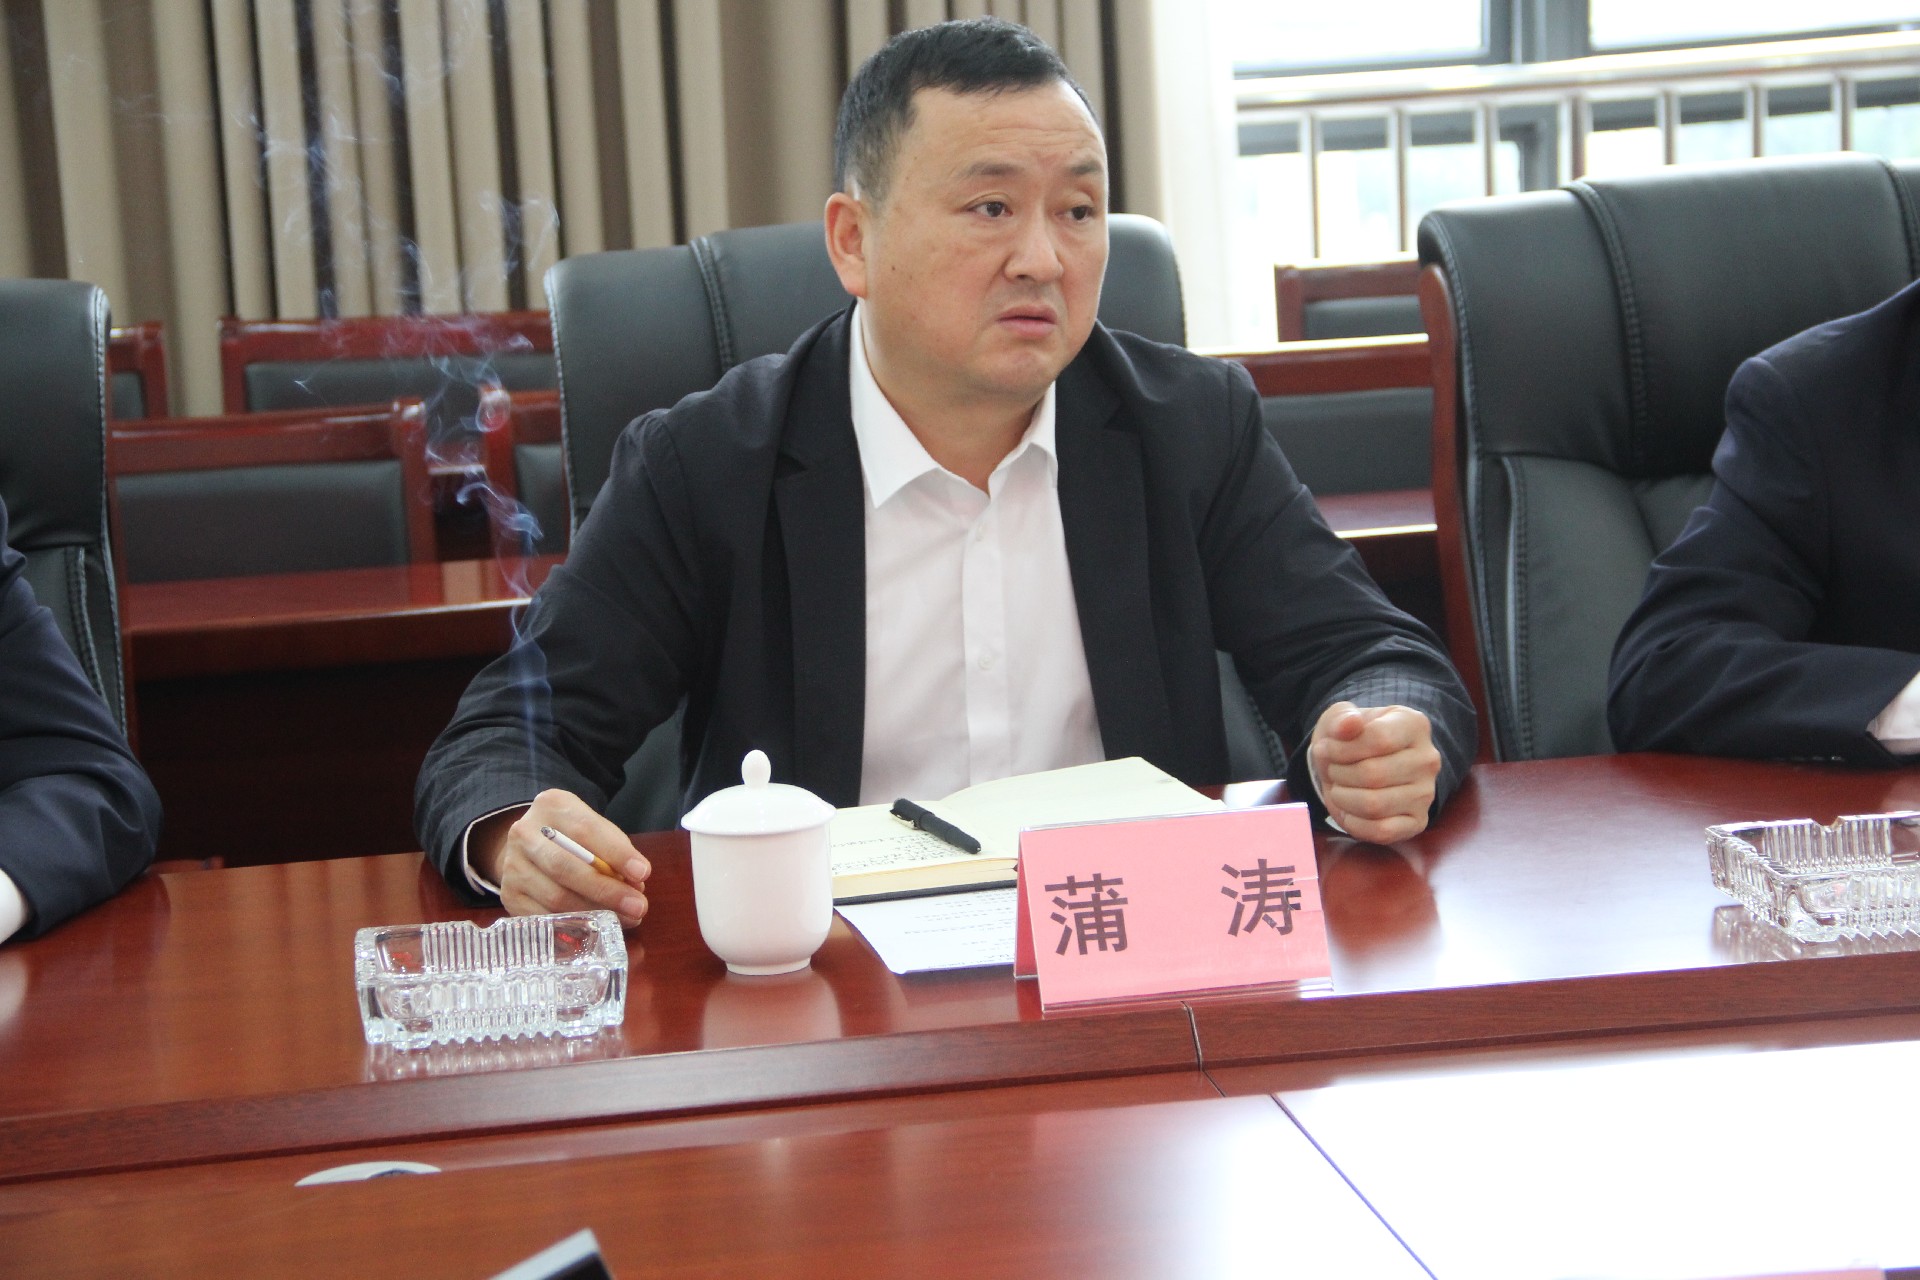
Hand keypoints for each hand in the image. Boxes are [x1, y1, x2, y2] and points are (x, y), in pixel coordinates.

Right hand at [472, 789, 651, 925]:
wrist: (529, 846)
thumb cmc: (573, 837)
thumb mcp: (594, 829)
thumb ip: (615, 850)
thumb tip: (635, 883)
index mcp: (551, 806)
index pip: (586, 830)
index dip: (616, 853)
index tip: (643, 873)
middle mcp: (525, 833)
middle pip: (566, 867)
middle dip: (607, 890)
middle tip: (638, 906)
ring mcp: (512, 866)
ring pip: (555, 897)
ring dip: (596, 912)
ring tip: (626, 918)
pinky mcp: (509, 895)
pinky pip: (545, 918)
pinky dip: (575, 925)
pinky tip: (597, 926)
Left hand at [1308, 702, 1441, 843]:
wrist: (1358, 763)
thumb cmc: (1350, 738)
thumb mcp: (1341, 718)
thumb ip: (1343, 718)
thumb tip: (1350, 723)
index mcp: (1414, 725)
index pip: (1379, 739)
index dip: (1342, 748)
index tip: (1325, 748)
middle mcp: (1428, 760)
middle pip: (1374, 774)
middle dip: (1339, 774)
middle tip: (1332, 770)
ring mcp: (1426, 794)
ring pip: (1375, 805)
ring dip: (1343, 798)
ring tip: (1338, 787)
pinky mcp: (1417, 822)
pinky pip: (1382, 831)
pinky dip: (1355, 823)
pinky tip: (1347, 810)